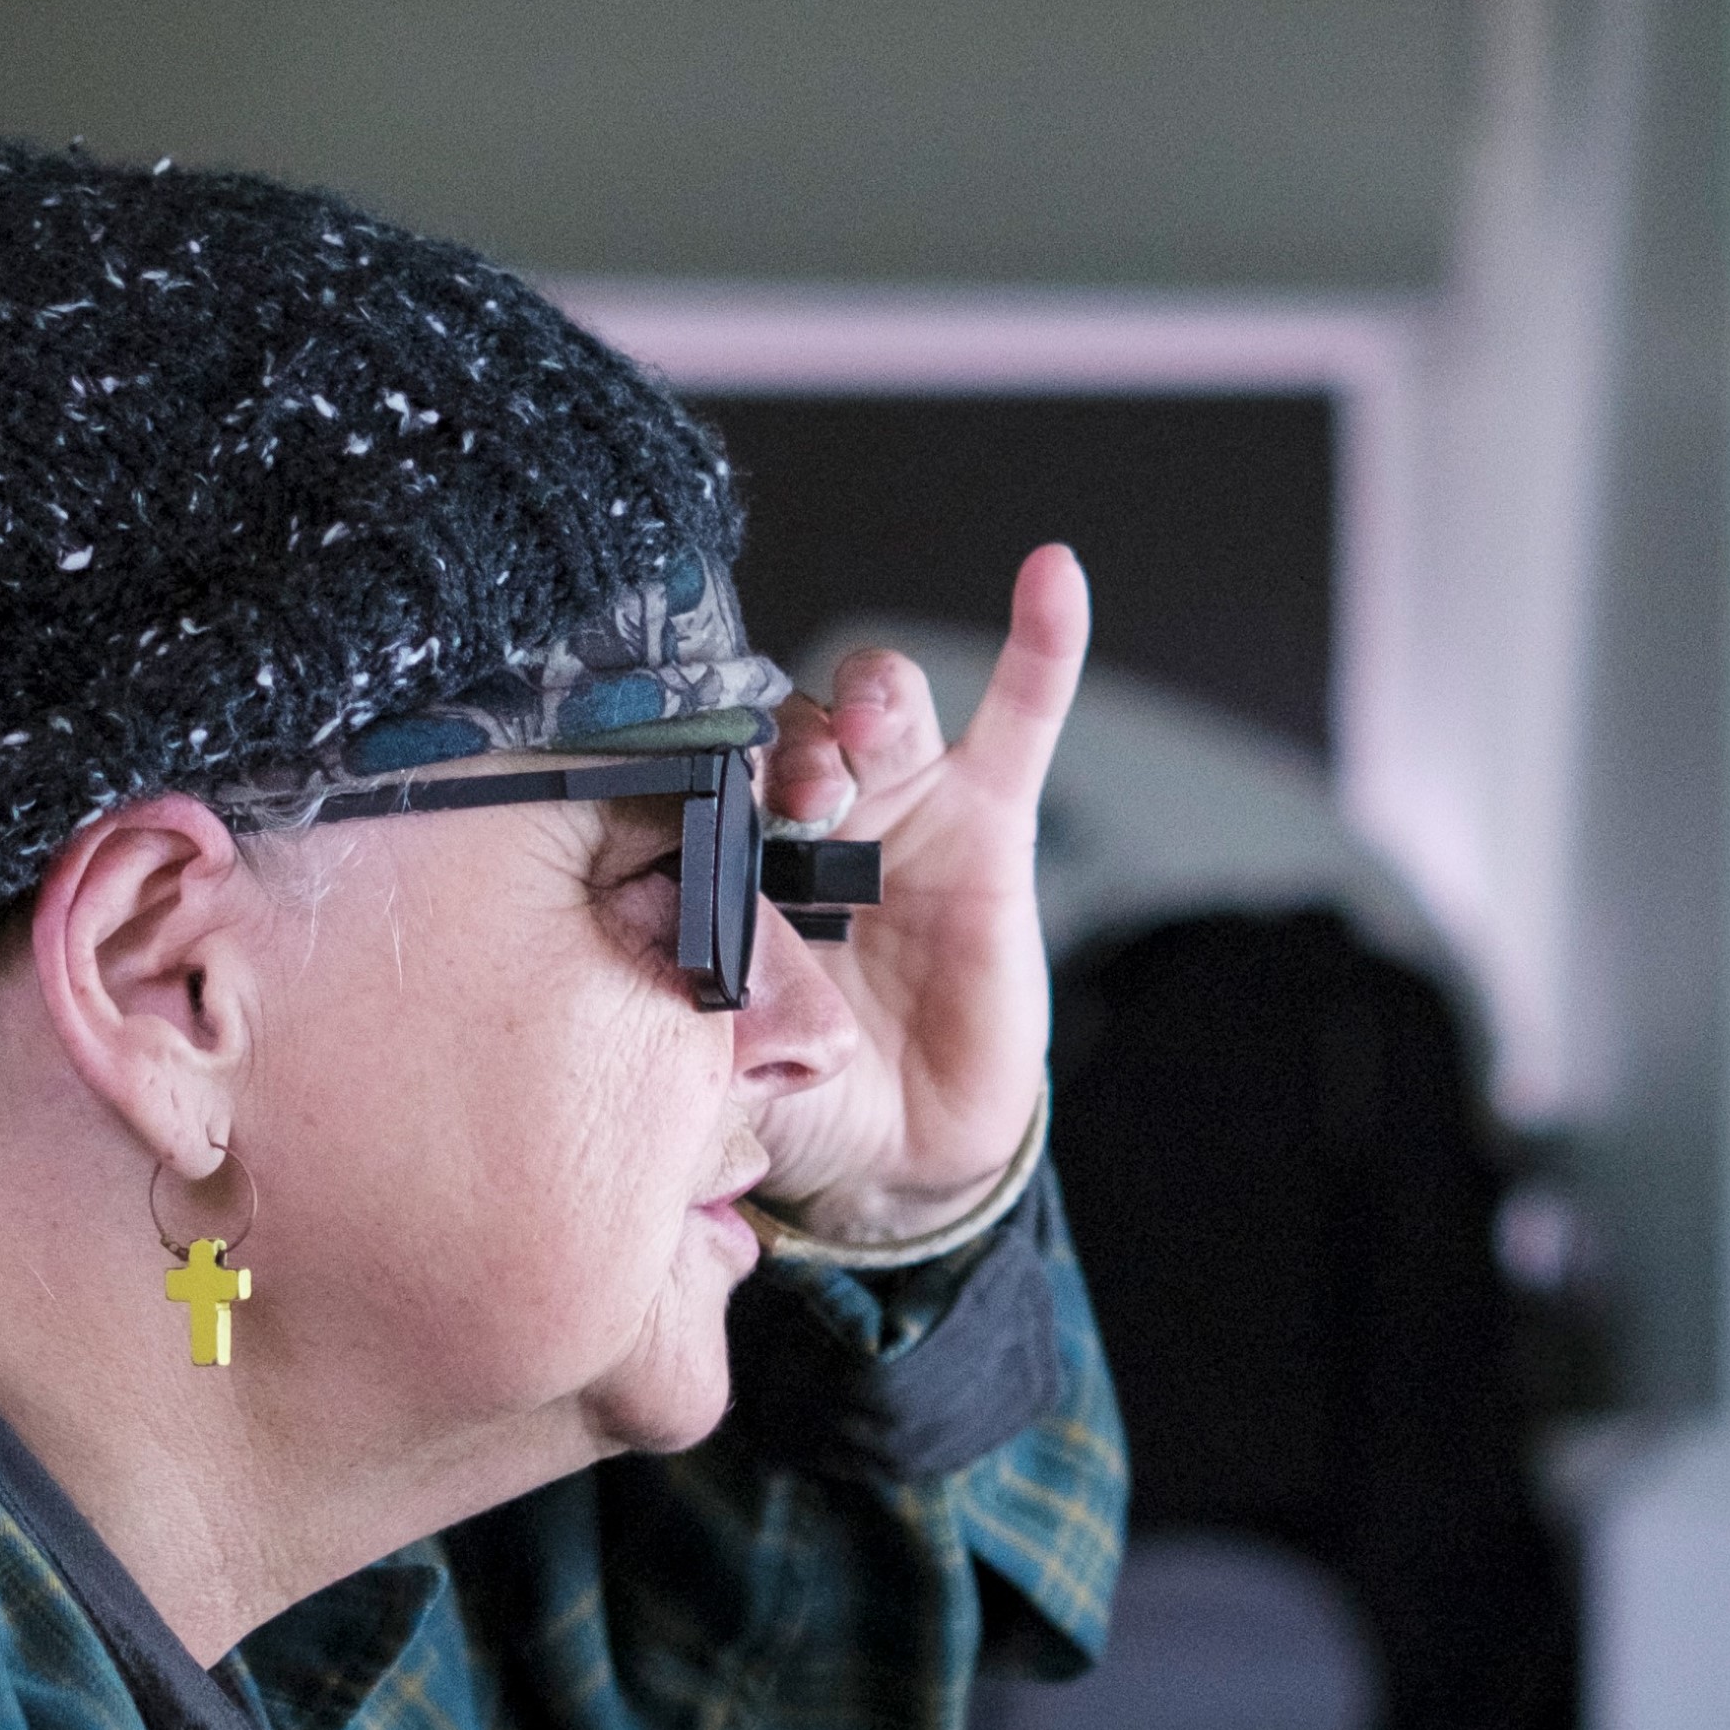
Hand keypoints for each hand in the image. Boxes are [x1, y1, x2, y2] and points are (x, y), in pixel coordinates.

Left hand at [743, 541, 1082, 1235]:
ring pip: (878, 704)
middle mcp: (806, 811)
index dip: (700, 760)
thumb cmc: (803, 1091)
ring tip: (862, 734)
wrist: (902, 1153)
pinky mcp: (989, 821)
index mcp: (726, 849)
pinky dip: (1042, 644)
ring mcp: (900, 807)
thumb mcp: (726, 1054)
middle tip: (790, 790)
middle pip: (787, 718)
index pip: (703, 766)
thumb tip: (677, 950)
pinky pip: (1021, 717)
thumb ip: (700, 1000)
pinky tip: (1053, 576)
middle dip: (783, 737)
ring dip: (867, 701)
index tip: (693, 784)